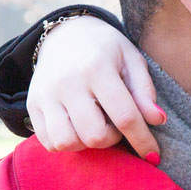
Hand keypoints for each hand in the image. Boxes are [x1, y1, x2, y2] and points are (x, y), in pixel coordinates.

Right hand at [28, 16, 166, 160]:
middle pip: (94, 135)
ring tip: (95, 125)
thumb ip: (144, 91)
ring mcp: (46, 95)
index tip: (153, 155)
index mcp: (97, 68)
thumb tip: (157, 120)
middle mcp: (67, 83)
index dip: (142, 140)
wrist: (66, 34)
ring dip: (87, 143)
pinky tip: (77, 128)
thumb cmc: (106, 50)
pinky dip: (66, 143)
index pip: (124, 115)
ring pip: (67, 143)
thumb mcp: (131, 60)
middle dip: (112, 139)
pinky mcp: (32, 105)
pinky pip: (48, 142)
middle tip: (115, 123)